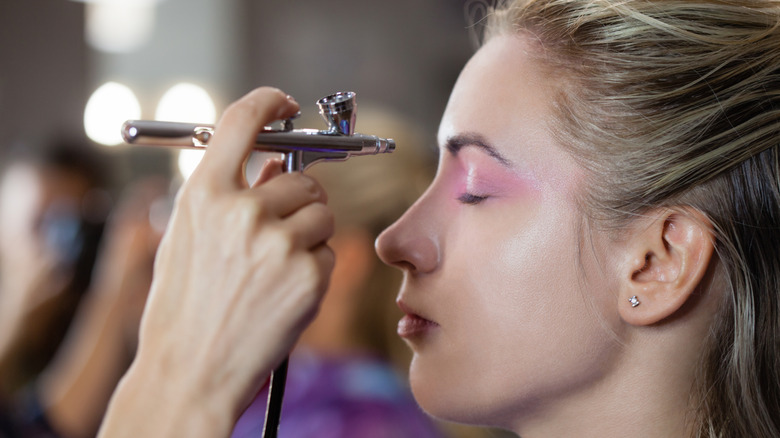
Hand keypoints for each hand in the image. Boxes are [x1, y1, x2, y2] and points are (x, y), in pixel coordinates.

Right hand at [100, 87, 334, 437]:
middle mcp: (242, 212)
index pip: (242, 120)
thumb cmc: (185, 305)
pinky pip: (328, 252)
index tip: (285, 105)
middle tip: (280, 230)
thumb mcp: (189, 238)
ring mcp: (278, 243)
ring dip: (309, 233)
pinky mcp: (309, 275)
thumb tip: (276, 166)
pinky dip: (314, 268)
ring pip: (322, 213)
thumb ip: (229, 194)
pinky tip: (284, 292)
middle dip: (298, 200)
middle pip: (300, 178)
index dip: (269, 104)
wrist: (191, 369)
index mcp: (204, 195)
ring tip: (276, 268)